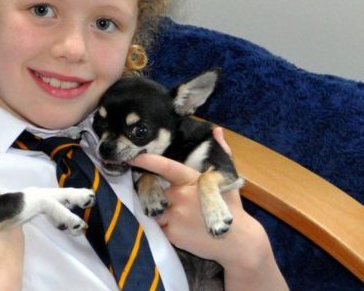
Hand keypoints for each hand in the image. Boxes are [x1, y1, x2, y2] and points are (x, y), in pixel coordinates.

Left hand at [129, 128, 244, 260]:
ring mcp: (175, 214)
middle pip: (155, 191)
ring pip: (155, 209)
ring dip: (163, 213)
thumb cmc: (231, 208)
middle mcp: (180, 195)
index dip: (148, 161)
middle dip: (159, 195)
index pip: (166, 167)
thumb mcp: (227, 179)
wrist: (239, 242)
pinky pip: (159, 227)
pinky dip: (167, 228)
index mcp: (191, 179)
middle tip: (176, 203)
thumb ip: (221, 152)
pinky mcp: (172, 232)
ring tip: (183, 218)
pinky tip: (184, 230)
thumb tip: (217, 130)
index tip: (132, 156)